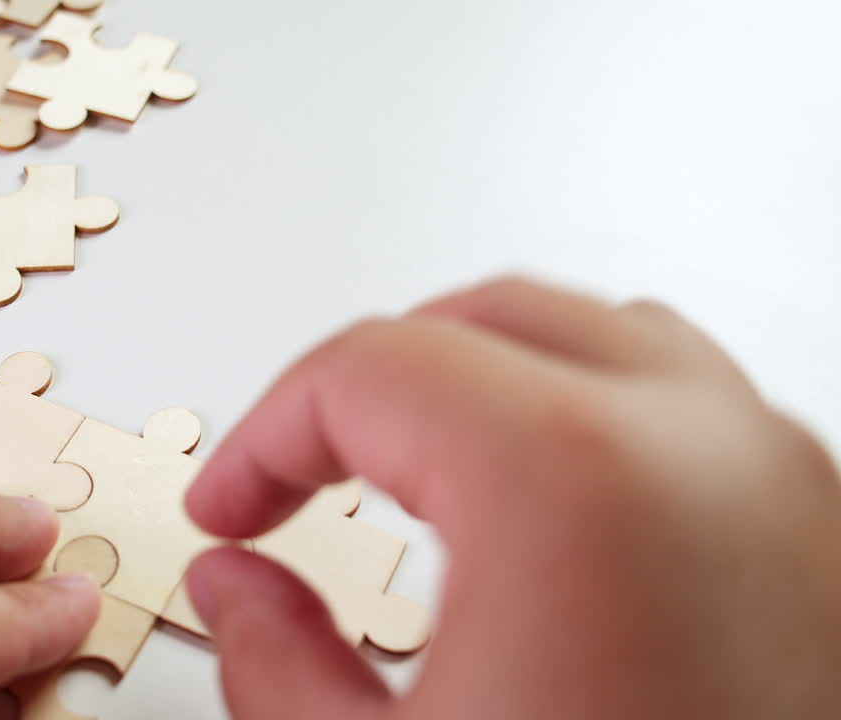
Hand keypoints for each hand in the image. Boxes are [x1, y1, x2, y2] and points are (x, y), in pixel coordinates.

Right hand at [186, 277, 840, 719]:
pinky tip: (537, 511)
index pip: (368, 365)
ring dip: (478, 380)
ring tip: (409, 466)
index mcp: (574, 481)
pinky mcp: (823, 533)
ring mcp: (785, 479)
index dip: (264, 433)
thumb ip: (276, 663)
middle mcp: (702, 447)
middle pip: (479, 318)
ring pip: (595, 337)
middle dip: (362, 385)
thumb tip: (237, 584)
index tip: (233, 504)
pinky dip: (582, 418)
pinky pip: (684, 405)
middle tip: (299, 473)